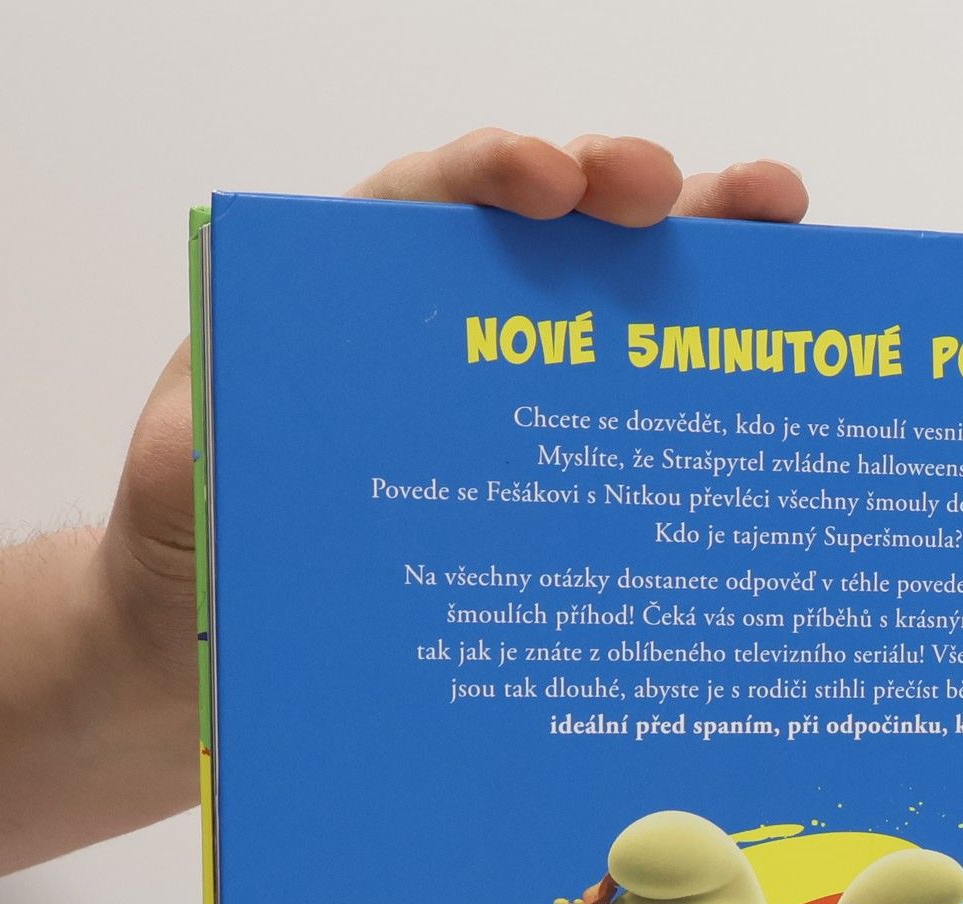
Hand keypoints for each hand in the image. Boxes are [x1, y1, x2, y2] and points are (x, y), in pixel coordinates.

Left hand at [96, 130, 808, 699]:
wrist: (210, 669)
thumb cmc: (192, 566)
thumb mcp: (181, 493)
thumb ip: (209, 443)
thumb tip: (253, 417)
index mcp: (343, 311)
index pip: (424, 204)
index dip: (494, 176)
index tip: (552, 184)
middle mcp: (435, 343)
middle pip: (546, 237)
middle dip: (630, 195)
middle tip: (704, 198)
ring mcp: (502, 416)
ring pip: (608, 319)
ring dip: (699, 267)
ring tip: (781, 234)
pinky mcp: (544, 500)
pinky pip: (626, 439)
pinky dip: (695, 405)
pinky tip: (759, 394)